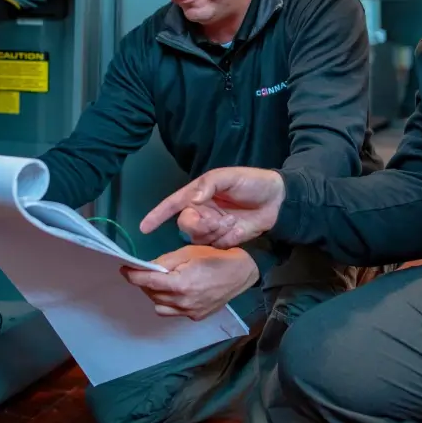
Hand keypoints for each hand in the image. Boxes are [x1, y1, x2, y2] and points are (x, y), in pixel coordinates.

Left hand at [121, 245, 258, 320]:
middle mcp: (182, 302)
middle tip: (146, 271)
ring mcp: (189, 312)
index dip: (133, 275)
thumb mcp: (188, 252)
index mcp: (180, 284)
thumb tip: (148, 267)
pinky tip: (175, 291)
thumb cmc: (214, 257)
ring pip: (159, 306)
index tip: (124, 269)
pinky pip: (173, 312)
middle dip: (145, 282)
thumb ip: (165, 261)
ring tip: (162, 282)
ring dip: (155, 294)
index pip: (148, 281)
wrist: (240, 273)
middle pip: (152, 294)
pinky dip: (168, 302)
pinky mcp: (195, 317)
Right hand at [139, 167, 285, 248]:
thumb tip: (193, 199)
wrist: (277, 200)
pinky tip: (237, 228)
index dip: (157, 215)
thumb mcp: (229, 177)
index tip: (143, 227)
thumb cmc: (251, 182)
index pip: (172, 204)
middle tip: (217, 220)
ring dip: (215, 231)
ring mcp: (211, 228)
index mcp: (198, 194)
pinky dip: (224, 238)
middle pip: (185, 224)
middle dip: (199, 225)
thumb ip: (209, 185)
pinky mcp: (223, 241)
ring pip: (199, 238)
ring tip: (232, 221)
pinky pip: (214, 246)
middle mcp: (201, 211)